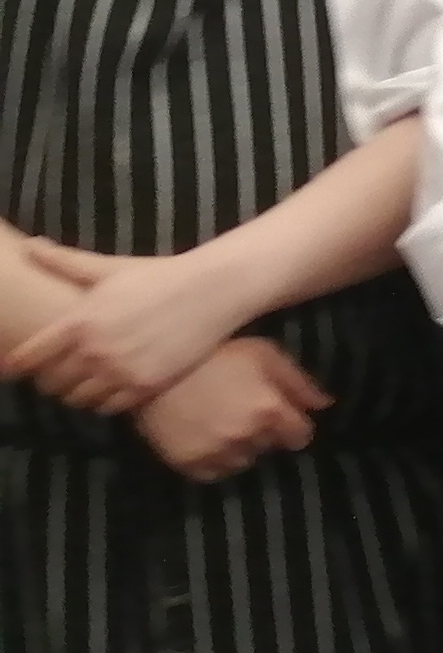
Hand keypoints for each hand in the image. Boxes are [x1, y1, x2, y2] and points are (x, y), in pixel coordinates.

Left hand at [7, 240, 265, 414]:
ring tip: (87, 383)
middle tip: (59, 374)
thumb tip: (28, 245)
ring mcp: (121, 371)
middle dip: (51, 381)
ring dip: (78, 394)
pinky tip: (113, 388)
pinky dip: (105, 402)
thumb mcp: (109, 268)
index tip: (10, 370)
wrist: (212, 290)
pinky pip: (110, 408)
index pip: (31, 356)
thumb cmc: (158, 276)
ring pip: (79, 400)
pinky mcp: (146, 386)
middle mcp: (95, 350)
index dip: (15, 366)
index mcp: (80, 321)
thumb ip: (64, 261)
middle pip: (53, 383)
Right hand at [134, 338, 328, 483]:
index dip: (294, 426)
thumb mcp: (264, 355)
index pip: (300, 436)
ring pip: (242, 463)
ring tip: (225, 426)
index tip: (284, 418)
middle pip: (270, 448)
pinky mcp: (186, 463)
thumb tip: (325, 405)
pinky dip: (215, 462)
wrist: (154, 365)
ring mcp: (214, 452)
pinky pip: (212, 474)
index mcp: (268, 410)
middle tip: (246, 413)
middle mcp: (245, 437)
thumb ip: (299, 383)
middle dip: (265, 433)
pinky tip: (207, 440)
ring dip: (240, 449)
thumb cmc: (216, 353)